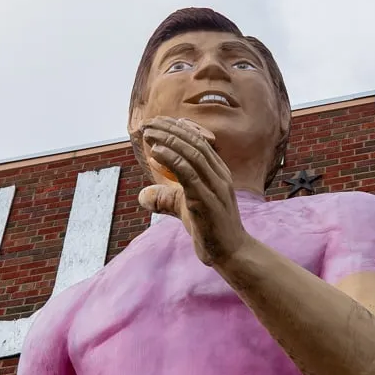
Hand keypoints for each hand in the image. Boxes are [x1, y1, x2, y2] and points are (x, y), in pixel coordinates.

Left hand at [138, 117, 251, 267]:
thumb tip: (143, 195)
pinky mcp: (206, 200)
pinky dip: (171, 159)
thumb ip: (168, 198)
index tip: (157, 122)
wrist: (231, 252)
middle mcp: (220, 175)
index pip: (199, 141)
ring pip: (192, 153)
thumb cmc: (211, 229)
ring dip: (168, 140)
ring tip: (148, 133)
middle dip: (170, 129)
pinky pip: (188, 173)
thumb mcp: (187, 207)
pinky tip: (155, 152)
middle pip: (194, 142)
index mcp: (219, 172)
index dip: (177, 128)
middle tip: (148, 123)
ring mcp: (215, 186)